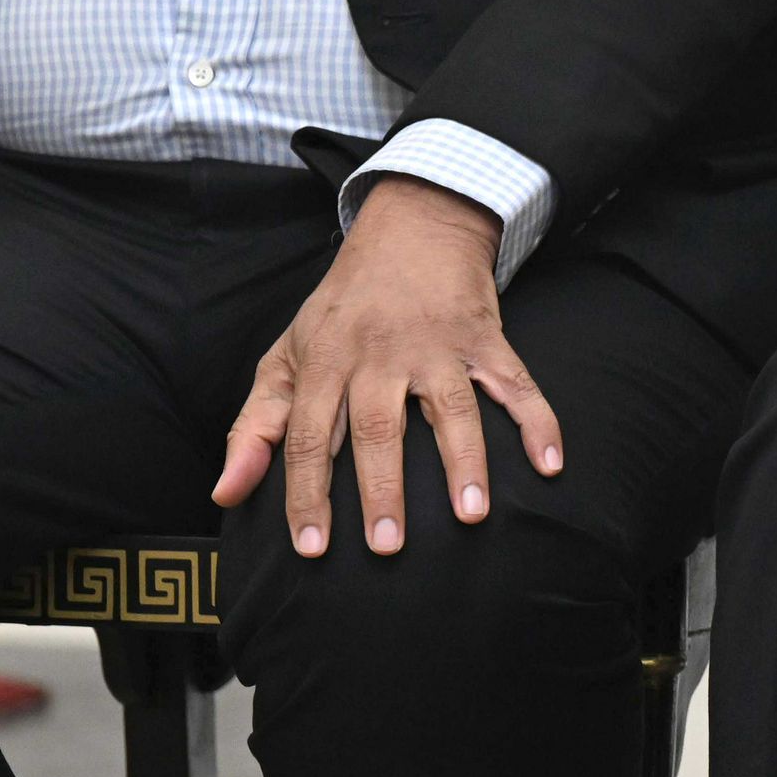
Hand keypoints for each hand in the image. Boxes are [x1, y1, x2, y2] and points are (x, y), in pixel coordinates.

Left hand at [212, 178, 560, 555]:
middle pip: (380, 428)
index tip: (312, 546)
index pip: (311, 436)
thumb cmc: (342, 309)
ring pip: (452, 408)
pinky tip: (550, 463)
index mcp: (326, 361)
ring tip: (471, 514)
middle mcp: (381, 354)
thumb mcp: (286, 357)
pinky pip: (516, 382)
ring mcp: (437, 345)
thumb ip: (256, 427)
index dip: (308, 492)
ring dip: (463, 462)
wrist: (410, 229)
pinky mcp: (485, 337)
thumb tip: (226, 494)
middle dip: (383, 490)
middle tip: (387, 547)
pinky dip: (538, 420)